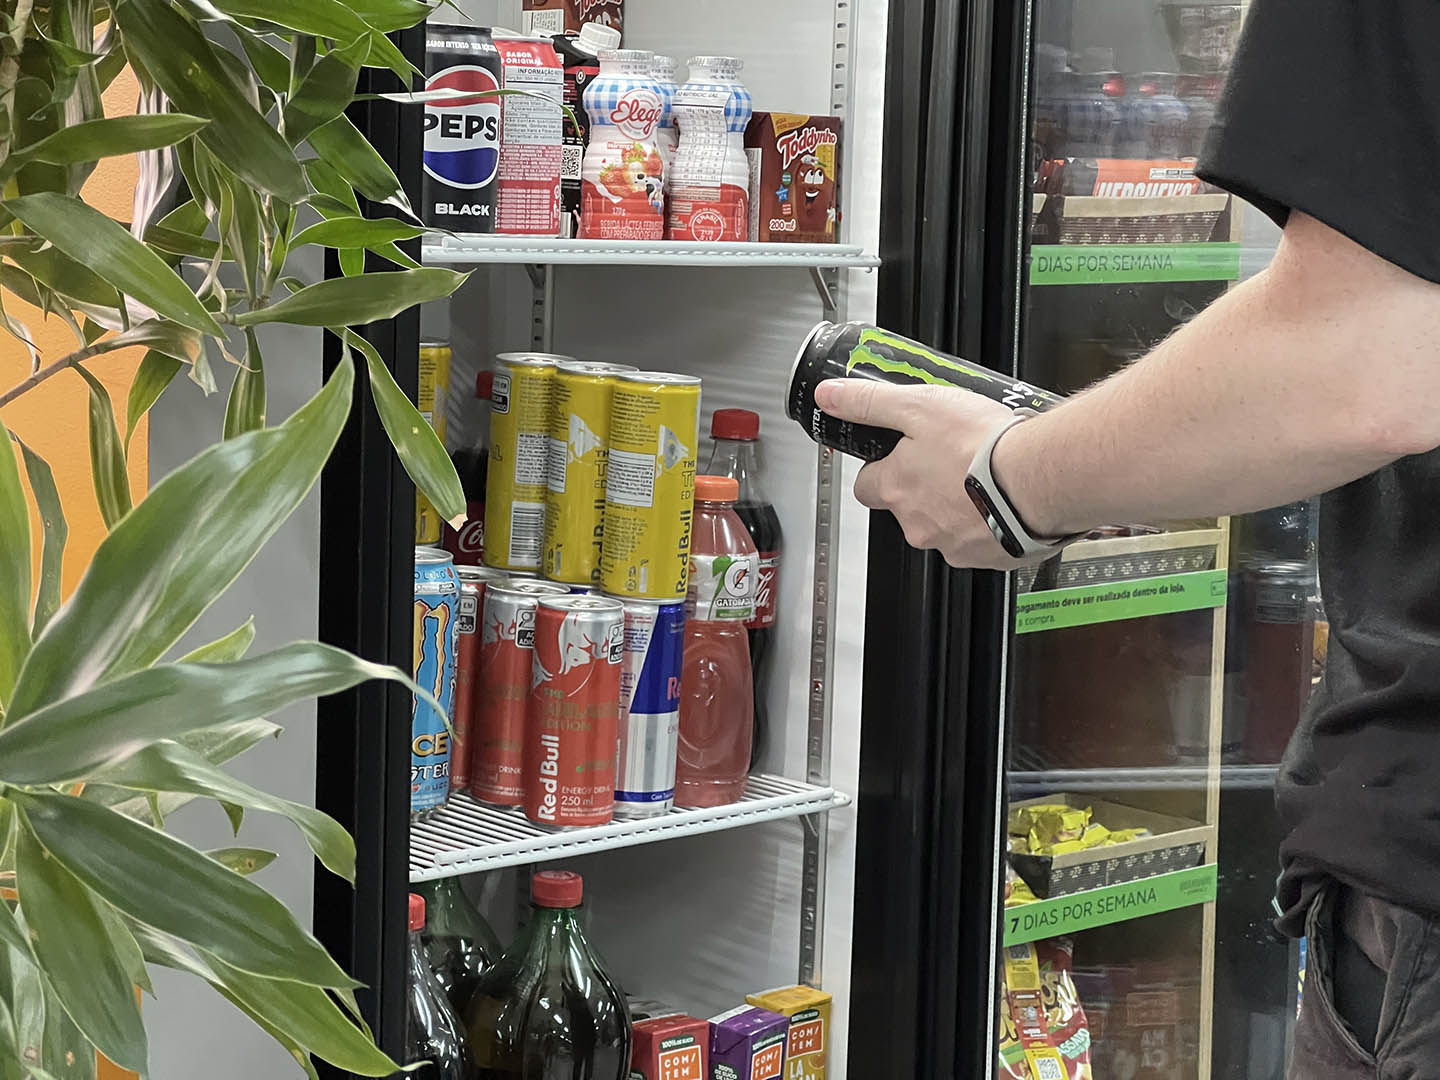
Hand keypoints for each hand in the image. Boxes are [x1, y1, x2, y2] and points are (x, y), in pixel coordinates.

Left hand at [814, 379, 1034, 569]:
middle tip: (952, 460)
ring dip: (959, 505)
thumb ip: (870, 402)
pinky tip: (1004, 499)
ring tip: (983, 476)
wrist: (1039, 479)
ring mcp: (952, 545)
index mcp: (895, 490)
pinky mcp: (987, 557)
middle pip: (907, 507)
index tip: (899, 456)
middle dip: (924, 487)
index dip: (881, 468)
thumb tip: (830, 396)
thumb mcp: (917, 406)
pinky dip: (989, 522)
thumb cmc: (982, 446)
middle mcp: (917, 524)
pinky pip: (981, 540)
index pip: (866, 486)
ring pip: (944, 525)